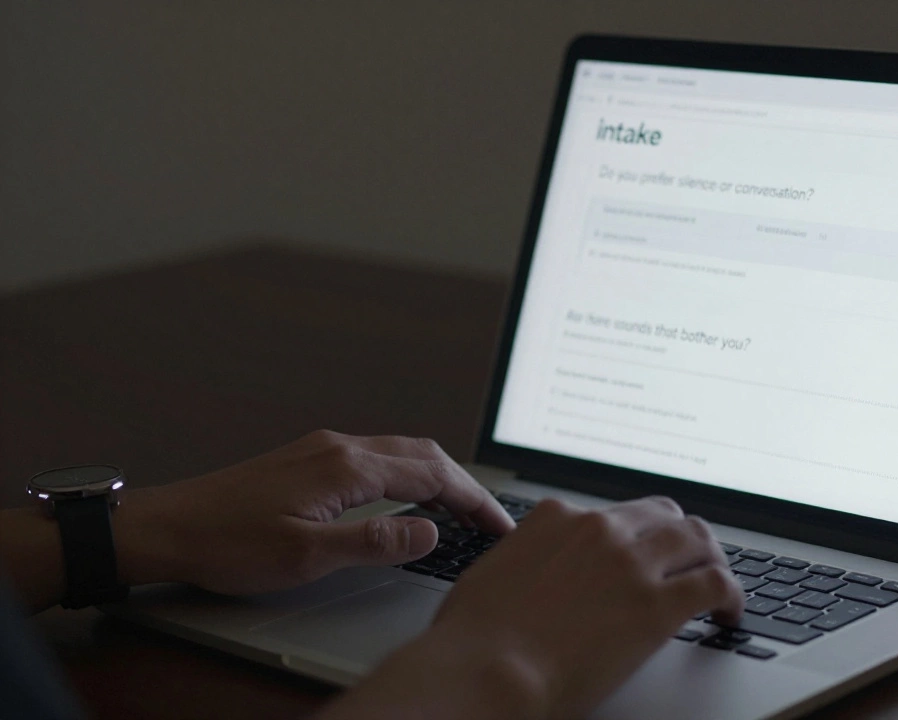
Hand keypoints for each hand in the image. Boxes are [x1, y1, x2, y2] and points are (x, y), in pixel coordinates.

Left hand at [116, 430, 513, 594]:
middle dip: (467, 485)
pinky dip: (411, 474)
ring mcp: (324, 449)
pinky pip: (380, 457)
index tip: (500, 527)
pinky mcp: (310, 458)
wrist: (167, 527)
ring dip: (441, 477)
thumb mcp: (305, 557)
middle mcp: (340, 448)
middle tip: (493, 520)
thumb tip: (430, 533)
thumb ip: (374, 544)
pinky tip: (411, 498)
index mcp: (347, 468)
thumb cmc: (227, 543)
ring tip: (463, 511)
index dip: (475, 502)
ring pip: (403, 452)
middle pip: (426, 455)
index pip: (433, 478)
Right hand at [320, 496, 744, 719]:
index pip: (611, 514)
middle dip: (678, 538)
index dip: (630, 536)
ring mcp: (631, 563)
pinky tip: (729, 614)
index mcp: (556, 519)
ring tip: (718, 583)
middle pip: (662, 516)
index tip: (637, 554)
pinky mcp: (658, 604)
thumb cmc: (472, 638)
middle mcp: (599, 530)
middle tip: (687, 562)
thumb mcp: (489, 576)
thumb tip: (524, 574)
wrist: (484, 670)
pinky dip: (732, 596)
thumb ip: (520, 562)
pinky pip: (716, 584)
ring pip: (697, 539)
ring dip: (711, 559)